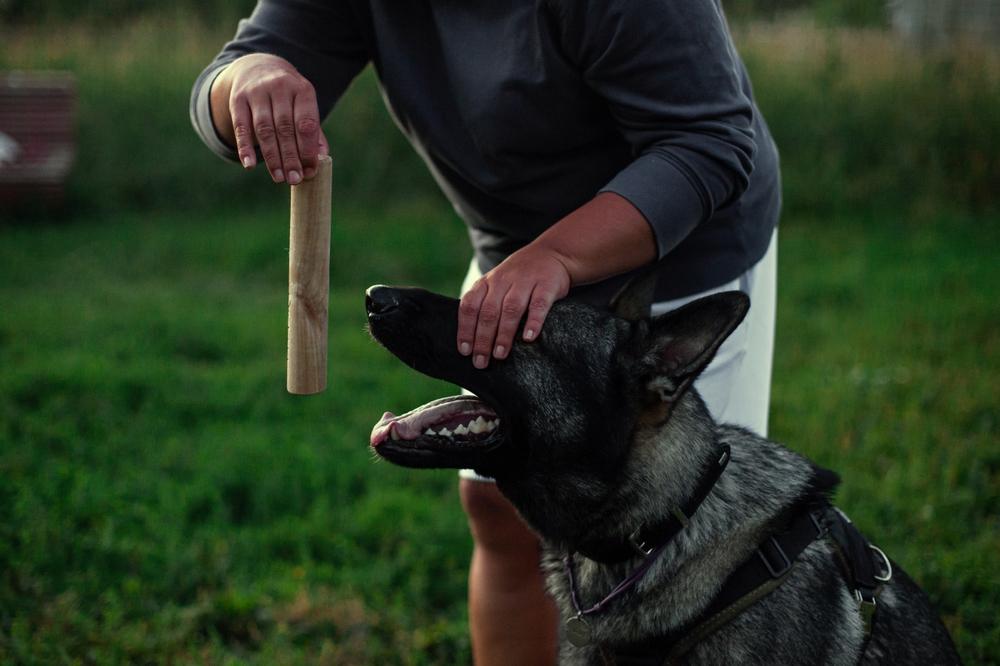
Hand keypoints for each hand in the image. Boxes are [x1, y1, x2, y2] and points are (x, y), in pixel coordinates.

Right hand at [210, 53, 327, 184]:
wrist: (258, 68)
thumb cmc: (288, 97)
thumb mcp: (304, 106)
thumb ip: (313, 132)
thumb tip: (322, 159)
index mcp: (302, 89)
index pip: (306, 123)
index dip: (307, 149)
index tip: (309, 171)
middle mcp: (279, 87)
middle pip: (285, 128)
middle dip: (290, 157)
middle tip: (294, 180)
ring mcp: (256, 91)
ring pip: (264, 129)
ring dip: (271, 157)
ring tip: (278, 178)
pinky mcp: (237, 99)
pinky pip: (241, 126)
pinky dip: (245, 147)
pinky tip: (249, 165)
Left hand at [457, 245, 571, 368]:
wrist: (552, 254)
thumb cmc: (519, 278)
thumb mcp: (496, 284)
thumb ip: (483, 304)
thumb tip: (470, 340)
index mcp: (487, 283)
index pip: (470, 306)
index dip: (466, 329)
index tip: (465, 351)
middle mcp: (503, 281)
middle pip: (488, 312)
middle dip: (483, 339)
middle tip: (481, 362)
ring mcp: (525, 281)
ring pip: (510, 309)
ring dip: (504, 334)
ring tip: (500, 354)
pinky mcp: (546, 284)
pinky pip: (539, 304)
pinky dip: (533, 321)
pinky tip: (529, 337)